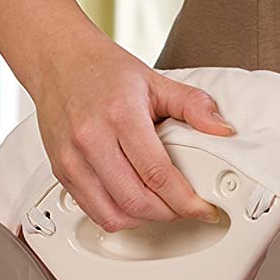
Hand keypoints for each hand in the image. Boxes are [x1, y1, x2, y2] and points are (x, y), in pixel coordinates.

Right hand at [24, 23, 234, 230]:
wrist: (57, 58)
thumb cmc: (102, 70)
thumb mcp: (154, 80)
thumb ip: (192, 105)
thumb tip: (222, 129)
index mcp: (120, 117)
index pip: (158, 174)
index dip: (185, 201)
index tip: (203, 208)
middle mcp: (91, 140)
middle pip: (136, 202)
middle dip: (169, 214)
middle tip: (186, 208)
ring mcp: (72, 159)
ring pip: (112, 215)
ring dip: (143, 220)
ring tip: (161, 207)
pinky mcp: (61, 171)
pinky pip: (92, 211)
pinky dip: (118, 215)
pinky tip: (133, 202)